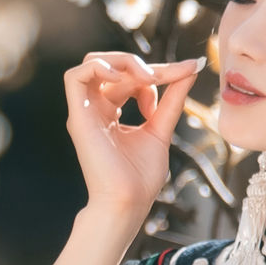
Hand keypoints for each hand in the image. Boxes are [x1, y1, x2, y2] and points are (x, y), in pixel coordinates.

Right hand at [63, 48, 202, 227]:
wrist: (128, 202)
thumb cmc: (141, 177)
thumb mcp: (162, 128)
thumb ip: (172, 98)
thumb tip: (190, 69)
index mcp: (111, 113)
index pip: (131, 78)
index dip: (160, 71)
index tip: (186, 71)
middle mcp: (95, 109)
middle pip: (115, 67)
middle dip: (146, 66)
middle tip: (169, 76)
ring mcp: (85, 112)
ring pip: (93, 63)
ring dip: (124, 62)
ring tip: (149, 78)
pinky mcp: (78, 116)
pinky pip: (75, 76)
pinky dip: (99, 67)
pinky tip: (123, 78)